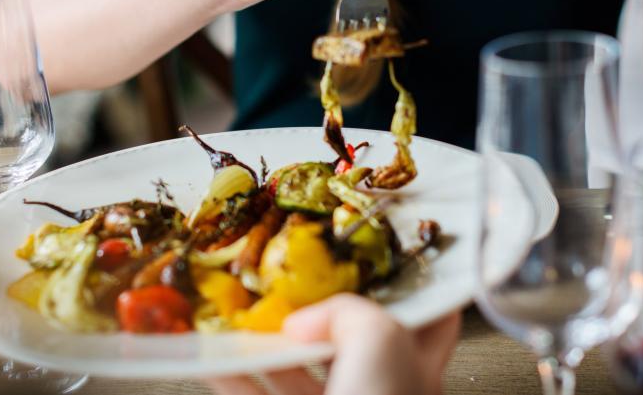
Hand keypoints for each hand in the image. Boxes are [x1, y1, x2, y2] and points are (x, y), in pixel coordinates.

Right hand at [207, 294, 460, 394]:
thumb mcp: (380, 339)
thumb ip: (349, 312)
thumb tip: (308, 318)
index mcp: (419, 365)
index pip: (429, 318)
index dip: (410, 287)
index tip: (381, 260)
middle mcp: (382, 389)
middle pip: (350, 339)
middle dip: (318, 312)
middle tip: (291, 284)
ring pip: (300, 371)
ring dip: (267, 343)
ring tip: (242, 317)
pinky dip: (234, 378)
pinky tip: (214, 360)